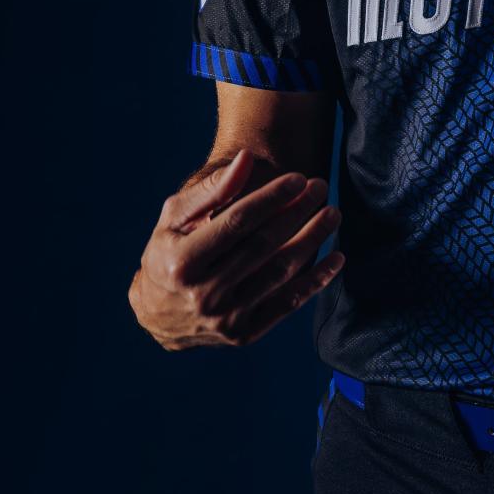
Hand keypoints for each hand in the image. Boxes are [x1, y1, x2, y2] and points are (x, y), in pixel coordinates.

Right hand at [128, 148, 344, 350]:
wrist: (157, 315)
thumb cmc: (168, 254)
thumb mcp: (175, 219)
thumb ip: (211, 190)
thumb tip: (246, 159)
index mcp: (183, 262)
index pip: (237, 223)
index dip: (271, 198)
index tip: (298, 178)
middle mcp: (204, 294)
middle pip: (264, 245)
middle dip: (297, 212)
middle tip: (321, 187)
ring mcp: (226, 318)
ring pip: (280, 273)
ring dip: (312, 240)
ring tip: (332, 214)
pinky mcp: (244, 334)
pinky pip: (288, 304)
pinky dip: (315, 281)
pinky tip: (336, 257)